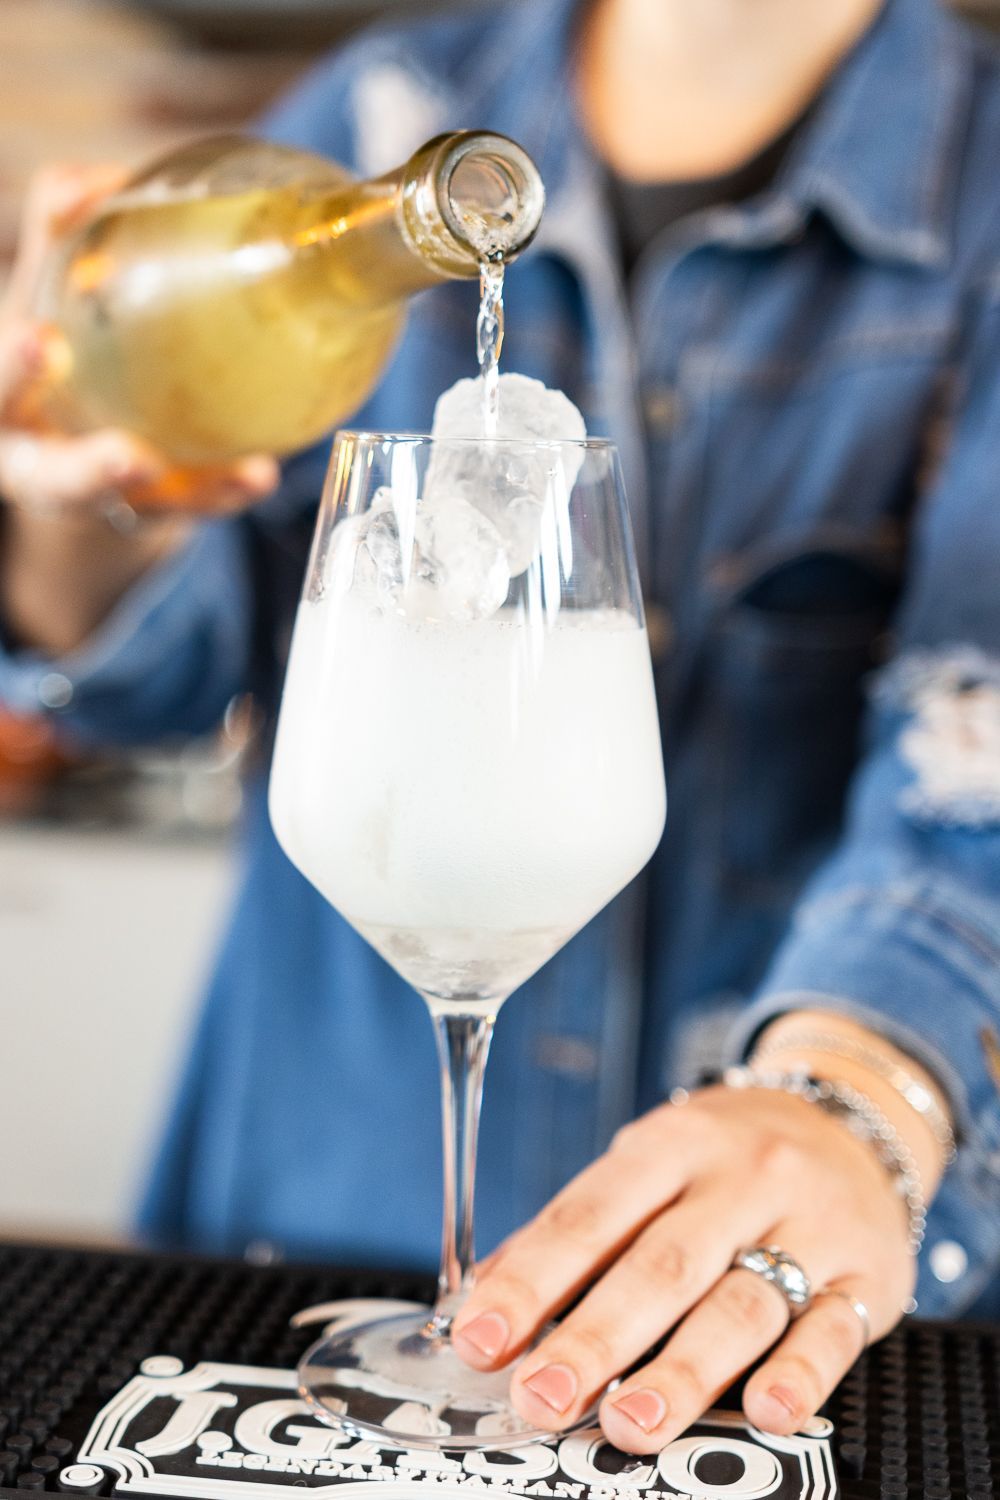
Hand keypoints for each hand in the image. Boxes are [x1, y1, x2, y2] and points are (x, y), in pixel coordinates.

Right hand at [0, 164, 277, 516]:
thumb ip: (60, 234)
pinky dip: (223, 492)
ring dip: (180, 500)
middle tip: (128, 455)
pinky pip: (189, 507)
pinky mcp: (151, 511)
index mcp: (6, 401)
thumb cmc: (62, 339)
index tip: (42, 341)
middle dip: (87, 469)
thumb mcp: (46, 289)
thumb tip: (98, 177)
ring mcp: (99, 497)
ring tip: (229, 478)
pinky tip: (259, 474)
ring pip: (135, 511)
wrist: (79, 427)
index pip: (0, 384)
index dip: (14, 367)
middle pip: (53, 479)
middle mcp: (40, 462)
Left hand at [453, 1082, 918, 1453]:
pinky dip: (799, 1373)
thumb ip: (577, 1231)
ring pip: (741, 1303)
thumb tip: (481, 1297)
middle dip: (595, 1337)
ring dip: (684, 1370)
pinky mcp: (865, 1276)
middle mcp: (739, 1179)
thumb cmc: (724, 1160)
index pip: (588, 1216)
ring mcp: (808, 1225)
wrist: (846, 1120)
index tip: (479, 1337)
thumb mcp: (649, 1165)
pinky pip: (832, 1329)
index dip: (529, 1280)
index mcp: (670, 1145)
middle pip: (660, 1265)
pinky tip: (764, 1411)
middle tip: (541, 1396)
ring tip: (630, 1423)